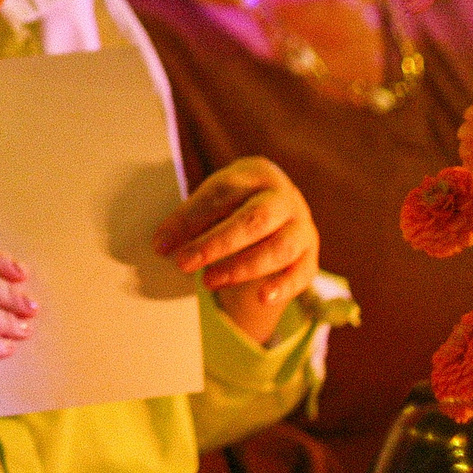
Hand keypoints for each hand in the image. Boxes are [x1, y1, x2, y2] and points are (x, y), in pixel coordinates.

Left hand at [153, 157, 319, 344]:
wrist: (275, 218)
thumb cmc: (233, 208)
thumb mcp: (213, 204)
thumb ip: (191, 220)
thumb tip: (162, 244)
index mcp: (256, 174)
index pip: (223, 192)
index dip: (190, 218)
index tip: (162, 244)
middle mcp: (285, 197)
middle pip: (255, 219)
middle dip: (216, 243)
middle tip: (183, 263)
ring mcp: (302, 226)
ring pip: (279, 248)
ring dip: (241, 267)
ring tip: (207, 282)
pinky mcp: (310, 256)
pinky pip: (301, 273)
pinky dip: (282, 286)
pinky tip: (260, 298)